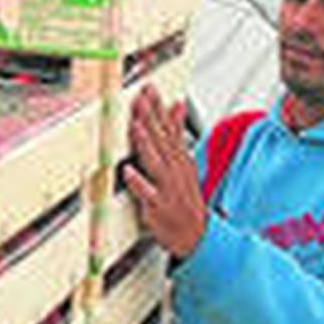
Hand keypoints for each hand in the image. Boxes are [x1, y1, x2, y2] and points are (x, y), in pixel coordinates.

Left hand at [123, 85, 206, 257]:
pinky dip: (137, 181)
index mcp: (179, 158)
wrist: (196, 235)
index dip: (158, 107)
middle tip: (141, 97)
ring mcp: (167, 187)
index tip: (149, 88)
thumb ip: (177, 132)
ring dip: (146, 143)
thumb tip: (176, 105)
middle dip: (151, 117)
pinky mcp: (157, 206)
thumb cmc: (185, 197)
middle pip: (162, 140)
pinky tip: (127, 170)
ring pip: (155, 162)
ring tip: (137, 125)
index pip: (169, 128)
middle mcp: (174, 170)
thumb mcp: (185, 161)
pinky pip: (147, 193)